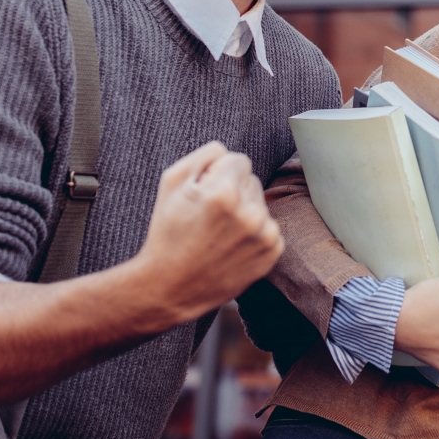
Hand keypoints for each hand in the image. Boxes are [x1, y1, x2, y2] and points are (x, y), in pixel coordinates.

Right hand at [129, 141, 281, 327]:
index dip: (218, 174)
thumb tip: (228, 151)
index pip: (239, 159)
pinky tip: (230, 246)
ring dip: (244, 212)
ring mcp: (264, 236)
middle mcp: (250, 213)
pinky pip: (268, 227)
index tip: (204, 191)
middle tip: (208, 216)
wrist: (169, 288)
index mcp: (225, 192)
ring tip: (218, 233)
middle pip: (251, 181)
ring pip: (260, 204)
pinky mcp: (272, 253)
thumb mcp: (171, 182)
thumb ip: (204, 155)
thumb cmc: (167, 233)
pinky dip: (253, 233)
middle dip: (233, 191)